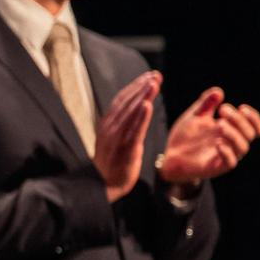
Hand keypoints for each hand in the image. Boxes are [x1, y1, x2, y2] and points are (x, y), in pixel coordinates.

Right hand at [93, 71, 159, 201]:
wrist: (103, 185)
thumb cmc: (112, 162)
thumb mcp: (113, 139)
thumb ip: (121, 123)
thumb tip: (133, 109)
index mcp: (107, 124)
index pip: (121, 99)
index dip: (134, 86)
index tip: (148, 76)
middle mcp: (110, 127)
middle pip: (127, 102)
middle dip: (141, 86)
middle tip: (156, 75)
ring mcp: (116, 137)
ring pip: (130, 112)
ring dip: (142, 96)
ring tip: (154, 83)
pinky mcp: (125, 148)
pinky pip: (134, 130)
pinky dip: (140, 117)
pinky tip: (147, 105)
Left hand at [160, 87, 259, 184]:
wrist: (170, 156)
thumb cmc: (187, 136)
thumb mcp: (195, 116)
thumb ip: (205, 104)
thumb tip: (218, 92)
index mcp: (232, 132)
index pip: (254, 127)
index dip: (253, 118)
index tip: (241, 107)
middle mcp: (232, 144)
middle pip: (250, 133)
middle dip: (238, 120)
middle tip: (222, 109)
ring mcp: (226, 156)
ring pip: (243, 148)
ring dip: (234, 134)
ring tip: (219, 124)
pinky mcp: (216, 167)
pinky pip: (229, 162)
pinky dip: (226, 152)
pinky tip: (217, 143)